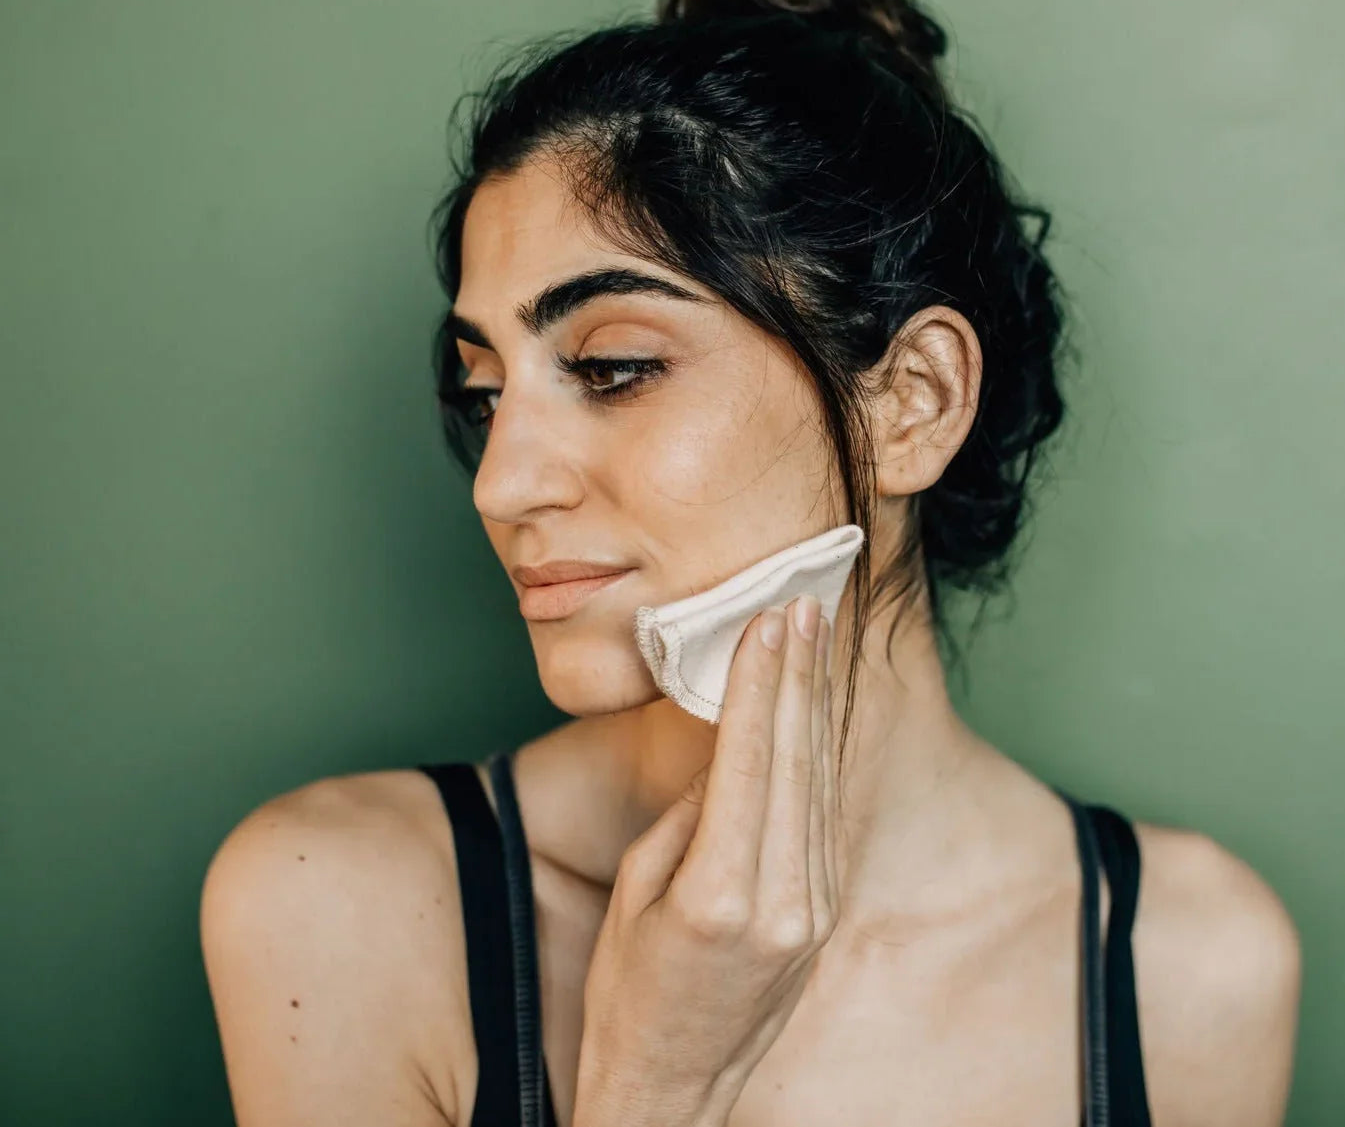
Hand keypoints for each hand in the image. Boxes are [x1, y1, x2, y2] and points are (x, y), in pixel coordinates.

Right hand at [572, 594, 837, 1126]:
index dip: (761, 680)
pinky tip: (819, 708)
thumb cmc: (632, 988)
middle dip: (800, 672)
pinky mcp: (824, 914)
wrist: (674, 1086)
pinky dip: (822, 751)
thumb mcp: (638, 890)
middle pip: (798, 758)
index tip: (768, 618)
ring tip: (818, 637)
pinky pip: (826, 814)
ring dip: (819, 701)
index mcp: (721, 894)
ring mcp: (813, 909)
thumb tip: (731, 744)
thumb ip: (691, 814)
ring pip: (822, 779)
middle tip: (804, 603)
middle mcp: (782, 900)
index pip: (750, 757)